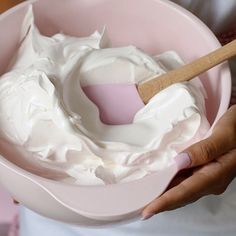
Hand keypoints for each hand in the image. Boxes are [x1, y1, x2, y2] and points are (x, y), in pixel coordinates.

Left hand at [142, 105, 235, 219]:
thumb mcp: (224, 136)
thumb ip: (204, 150)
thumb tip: (179, 161)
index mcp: (216, 174)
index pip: (186, 191)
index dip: (166, 202)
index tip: (148, 210)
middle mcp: (211, 180)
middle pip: (182, 195)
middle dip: (161, 203)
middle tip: (141, 209)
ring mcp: (208, 177)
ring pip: (183, 190)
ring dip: (165, 196)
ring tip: (147, 200)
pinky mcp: (205, 171)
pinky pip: (185, 181)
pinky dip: (171, 185)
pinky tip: (161, 185)